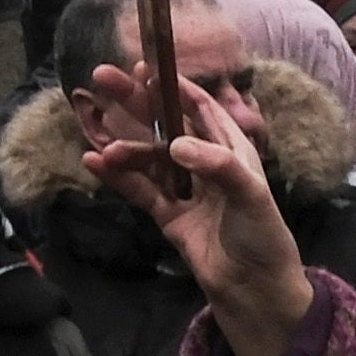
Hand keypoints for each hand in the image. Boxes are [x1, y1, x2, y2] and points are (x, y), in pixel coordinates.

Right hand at [83, 61, 314, 355]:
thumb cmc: (262, 236)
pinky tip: (94, 161)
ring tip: (98, 140)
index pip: (201, 107)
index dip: (174, 85)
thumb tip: (175, 144)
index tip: (146, 65)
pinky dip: (116, 174)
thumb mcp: (252, 196)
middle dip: (134, 100)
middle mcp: (203, 163)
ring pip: (144, 154)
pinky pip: (136, 187)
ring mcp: (181, 187)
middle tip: (100, 77)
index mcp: (230, 150)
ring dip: (121, 143)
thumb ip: (217, 165)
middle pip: (163, 123)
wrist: (254, 290)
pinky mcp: (165, 212)